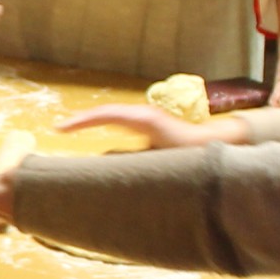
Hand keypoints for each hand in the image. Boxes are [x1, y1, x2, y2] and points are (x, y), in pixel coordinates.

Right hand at [54, 104, 244, 149]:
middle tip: (59, 130)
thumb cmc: (193, 154)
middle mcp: (144, 115)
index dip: (82, 122)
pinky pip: (121, 123)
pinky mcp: (150, 126)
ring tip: (71, 132)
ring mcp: (147, 119)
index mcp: (145, 120)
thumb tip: (104, 165)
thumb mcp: (160, 162)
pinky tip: (98, 139)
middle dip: (82, 121)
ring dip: (93, 123)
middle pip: (106, 113)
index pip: (107, 115)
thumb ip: (131, 164)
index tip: (59, 129)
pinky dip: (105, 126)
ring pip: (113, 117)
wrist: (220, 146)